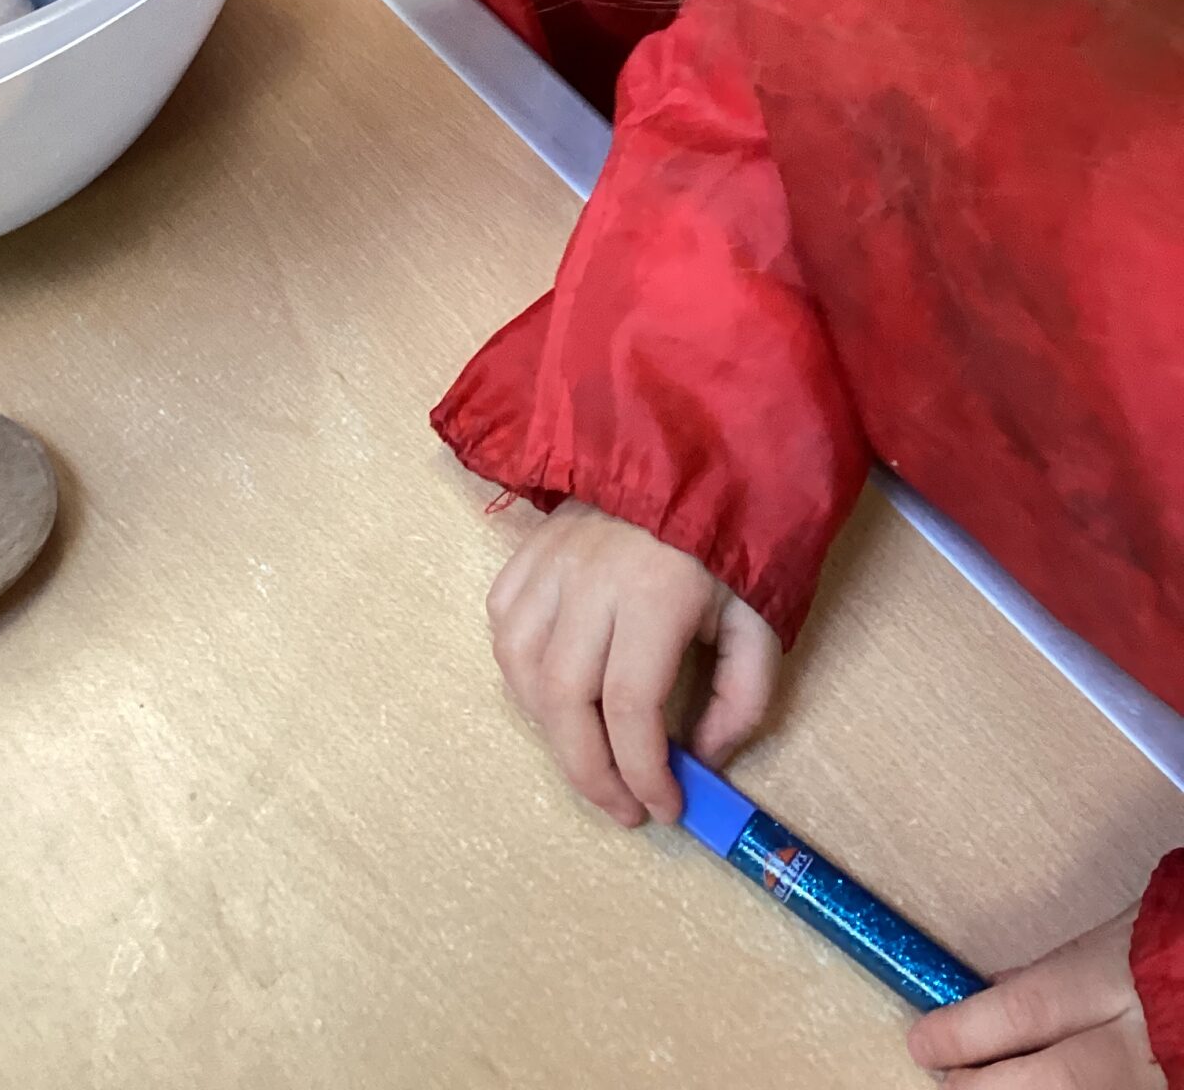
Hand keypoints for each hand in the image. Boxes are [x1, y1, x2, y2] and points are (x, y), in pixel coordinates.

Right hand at [486, 501, 782, 826]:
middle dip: (590, 772)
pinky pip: (502, 626)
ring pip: (520, 667)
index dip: (643, 772)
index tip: (666, 809)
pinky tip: (554, 694)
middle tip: (622, 808)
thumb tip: (701, 760)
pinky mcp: (526, 551)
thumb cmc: (725, 541)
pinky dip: (519, 674)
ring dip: (548, 728)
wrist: (687, 451)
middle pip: (563, 698)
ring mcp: (549, 562)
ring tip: (588, 755)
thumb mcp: (760, 619)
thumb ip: (743, 698)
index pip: (630, 707)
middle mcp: (589, 579)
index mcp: (654, 594)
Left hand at [907, 912, 1160, 1087]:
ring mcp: (1163, 1085)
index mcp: (1116, 981)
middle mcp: (1140, 1044)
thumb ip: (1061, 972)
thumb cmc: (1181, 940)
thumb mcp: (1119, 938)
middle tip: (945, 1080)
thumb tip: (994, 991)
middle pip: (1047, 1084)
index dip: (963, 1034)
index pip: (1023, 1011)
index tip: (921, 1043)